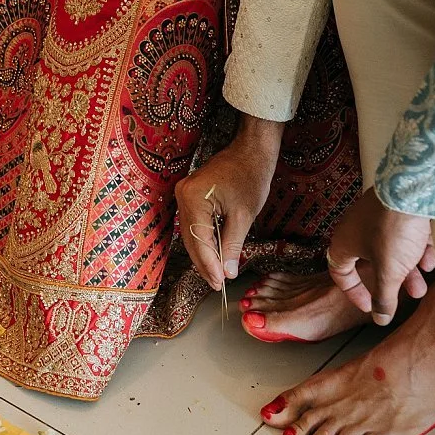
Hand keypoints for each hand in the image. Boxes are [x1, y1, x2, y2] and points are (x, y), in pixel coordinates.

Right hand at [174, 117, 282, 290]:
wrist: (252, 150)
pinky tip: (214, 254)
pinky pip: (194, 223)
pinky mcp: (190, 195)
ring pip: (191, 233)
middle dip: (204, 262)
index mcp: (194, 198)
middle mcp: (182, 195)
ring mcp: (184, 194)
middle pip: (190, 238)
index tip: (219, 283)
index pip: (198, 240)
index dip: (209, 265)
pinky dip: (204, 240)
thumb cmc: (251, 176)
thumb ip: (232, 246)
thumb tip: (227, 272)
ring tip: (217, 274)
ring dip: (204, 253)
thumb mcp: (244, 215)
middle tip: (217, 284)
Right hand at [325, 191, 434, 324]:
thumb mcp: (388, 273)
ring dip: (407, 270)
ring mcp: (379, 217)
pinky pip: (405, 234)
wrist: (412, 190)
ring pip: (391, 250)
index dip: (354, 293)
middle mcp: (357, 229)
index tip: (370, 307)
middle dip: (392, 283)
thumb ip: (383, 299)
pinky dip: (417, 250)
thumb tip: (379, 320)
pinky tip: (430, 260)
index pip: (340, 273)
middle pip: (372, 263)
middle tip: (406, 296)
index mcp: (344, 243)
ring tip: (423, 286)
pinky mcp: (399, 209)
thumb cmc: (391, 232)